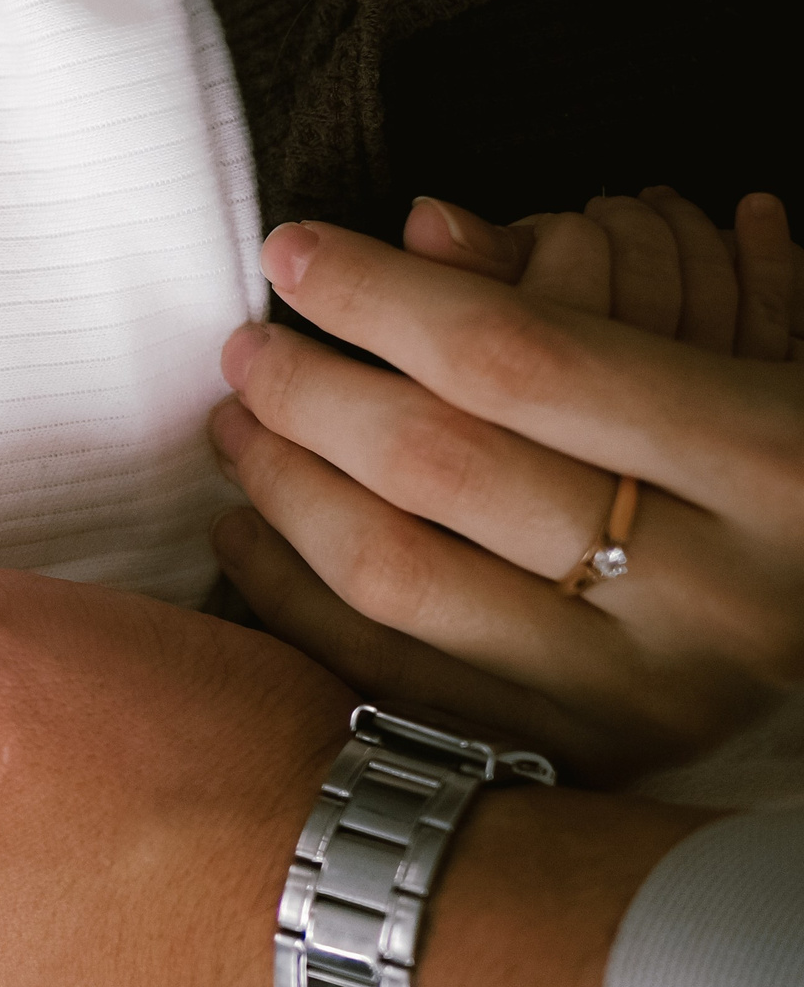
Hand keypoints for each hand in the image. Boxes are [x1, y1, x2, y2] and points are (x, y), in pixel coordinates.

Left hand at [210, 203, 803, 782]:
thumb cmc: (788, 456)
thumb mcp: (745, 346)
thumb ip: (581, 290)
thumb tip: (422, 228)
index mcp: (769, 456)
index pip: (518, 354)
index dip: (379, 294)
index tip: (291, 250)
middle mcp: (711, 589)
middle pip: (440, 465)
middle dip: (308, 392)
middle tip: (247, 348)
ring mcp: (644, 690)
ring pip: (398, 577)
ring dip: (283, 487)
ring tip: (237, 424)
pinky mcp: (586, 759)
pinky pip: (391, 678)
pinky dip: (291, 600)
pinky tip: (246, 534)